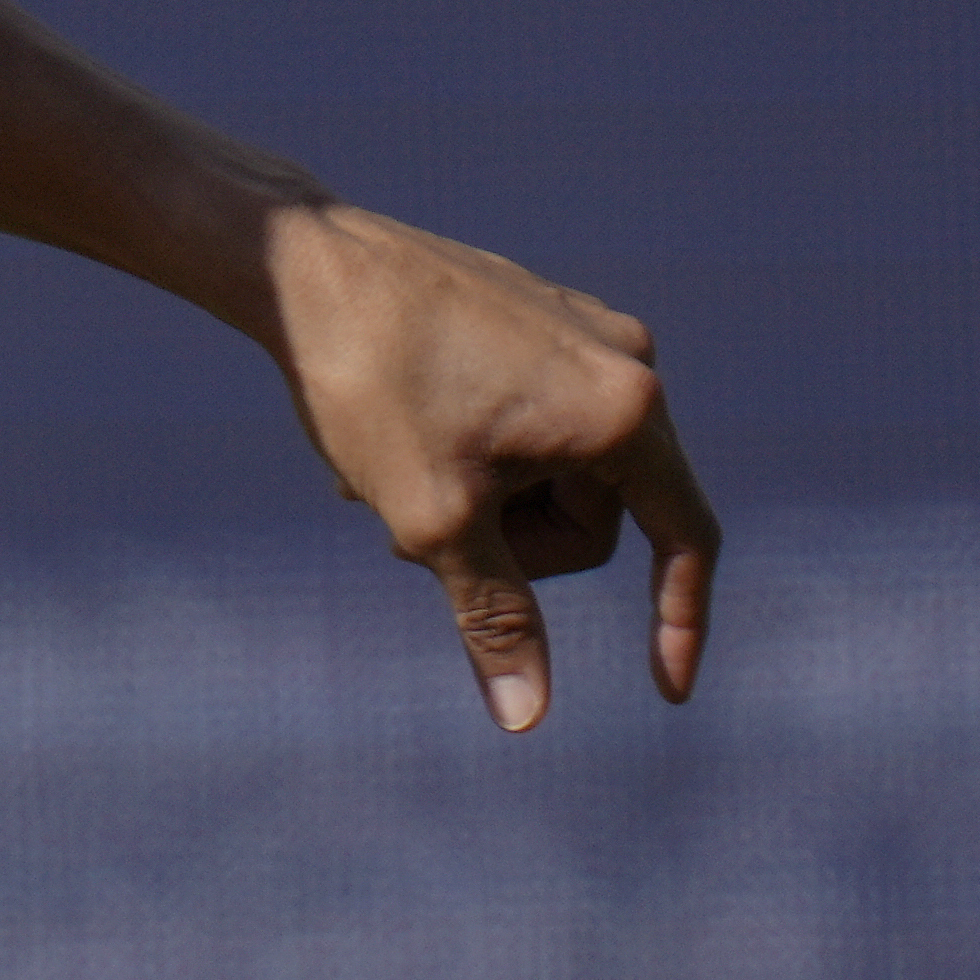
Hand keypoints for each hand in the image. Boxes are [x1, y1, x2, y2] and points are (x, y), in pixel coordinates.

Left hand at [260, 202, 719, 730]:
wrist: (295, 262)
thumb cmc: (370, 384)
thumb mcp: (435, 519)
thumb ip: (495, 617)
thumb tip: (528, 717)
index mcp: (625, 410)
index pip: (684, 539)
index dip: (680, 621)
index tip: (667, 690)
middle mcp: (623, 359)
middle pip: (594, 512)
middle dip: (507, 544)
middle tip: (406, 537)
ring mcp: (577, 329)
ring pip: (549, 469)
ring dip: (475, 499)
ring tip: (375, 484)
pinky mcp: (530, 315)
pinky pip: (524, 418)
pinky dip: (466, 454)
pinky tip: (382, 445)